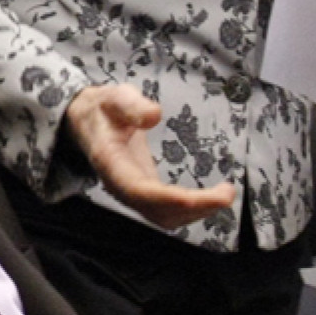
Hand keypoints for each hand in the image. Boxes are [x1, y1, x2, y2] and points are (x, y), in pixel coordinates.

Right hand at [63, 84, 235, 229]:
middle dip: (193, 208)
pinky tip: (212, 198)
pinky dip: (192, 210)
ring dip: (196, 212)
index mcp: (111, 163)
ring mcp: (133, 193)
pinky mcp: (145, 192)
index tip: (193, 197)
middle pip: (157, 211)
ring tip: (225, 195)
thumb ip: (132, 105)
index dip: (166, 198)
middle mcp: (121, 186)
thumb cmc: (104, 108)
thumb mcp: (115, 97)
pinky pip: (168, 211)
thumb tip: (155, 115)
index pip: (139, 190)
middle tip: (226, 194)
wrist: (89, 121)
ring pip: (164, 217)